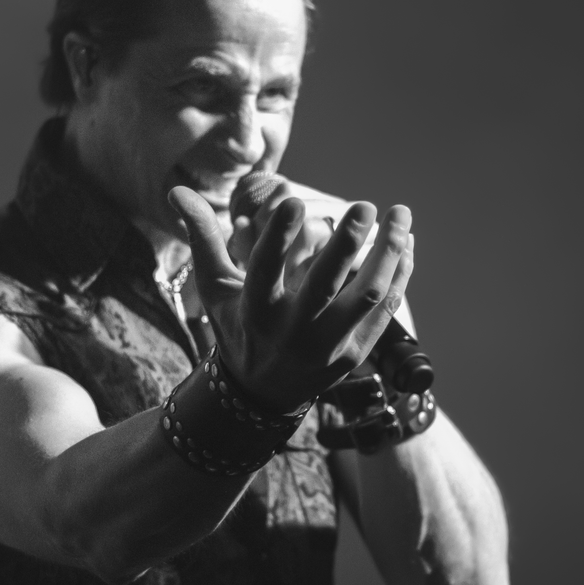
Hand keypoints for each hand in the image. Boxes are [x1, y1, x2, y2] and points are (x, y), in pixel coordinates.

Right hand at [171, 186, 413, 412]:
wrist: (262, 394)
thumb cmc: (237, 326)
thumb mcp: (215, 287)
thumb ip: (202, 237)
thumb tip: (176, 191)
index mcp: (254, 311)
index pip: (265, 270)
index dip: (278, 236)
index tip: (295, 201)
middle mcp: (292, 331)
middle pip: (325, 284)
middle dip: (348, 243)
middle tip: (364, 205)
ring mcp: (328, 346)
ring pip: (366, 297)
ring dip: (388, 254)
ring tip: (400, 215)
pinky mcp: (355, 354)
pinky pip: (385, 310)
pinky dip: (398, 275)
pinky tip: (406, 243)